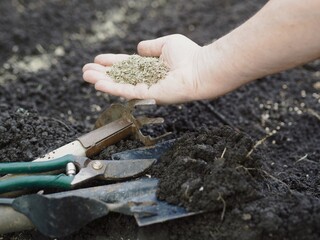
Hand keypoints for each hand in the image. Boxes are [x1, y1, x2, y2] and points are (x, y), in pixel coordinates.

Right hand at [82, 34, 208, 103]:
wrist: (200, 69)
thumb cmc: (188, 55)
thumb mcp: (166, 44)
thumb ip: (151, 46)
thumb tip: (138, 48)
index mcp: (150, 67)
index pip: (127, 65)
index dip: (112, 62)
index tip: (98, 59)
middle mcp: (147, 79)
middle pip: (120, 77)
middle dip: (102, 73)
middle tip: (85, 70)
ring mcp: (147, 89)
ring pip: (119, 85)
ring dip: (102, 81)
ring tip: (85, 76)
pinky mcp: (148, 95)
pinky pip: (127, 92)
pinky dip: (112, 88)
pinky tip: (98, 84)